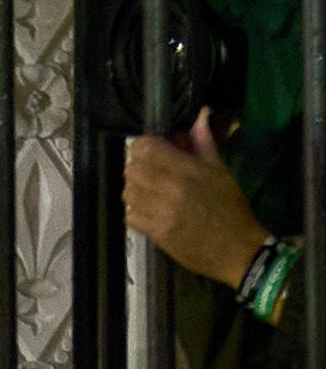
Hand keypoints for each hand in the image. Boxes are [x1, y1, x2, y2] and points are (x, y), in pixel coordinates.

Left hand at [125, 113, 271, 288]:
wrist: (240, 252)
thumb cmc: (232, 209)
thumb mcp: (220, 171)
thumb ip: (203, 142)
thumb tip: (199, 116)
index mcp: (184, 170)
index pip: (143, 147)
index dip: (144, 146)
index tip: (153, 151)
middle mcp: (167, 189)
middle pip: (131, 168)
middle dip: (139, 167)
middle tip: (153, 173)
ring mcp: (160, 214)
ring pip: (128, 192)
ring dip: (136, 189)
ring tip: (150, 193)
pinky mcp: (157, 235)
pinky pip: (130, 216)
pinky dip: (136, 212)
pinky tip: (150, 212)